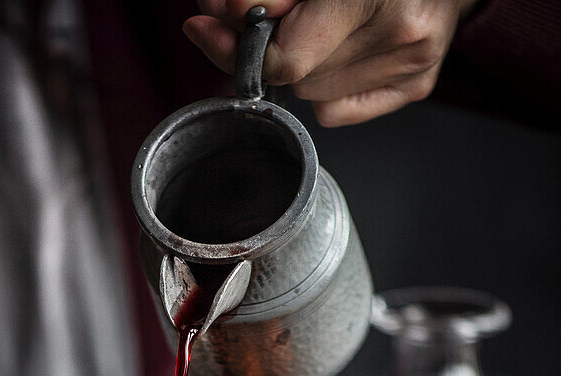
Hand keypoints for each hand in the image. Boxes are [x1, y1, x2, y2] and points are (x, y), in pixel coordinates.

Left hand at [184, 1, 477, 125]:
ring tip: (320, 24)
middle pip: (297, 77)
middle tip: (266, 17)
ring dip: (304, 65)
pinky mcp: (418, 84)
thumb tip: (228, 15)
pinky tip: (343, 48)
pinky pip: (338, 110)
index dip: (241, 46)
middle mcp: (403, 32)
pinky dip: (328, 85)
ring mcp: (414, 64)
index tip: (207, 27)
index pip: (289, 57)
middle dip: (275, 46)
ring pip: (314, 96)